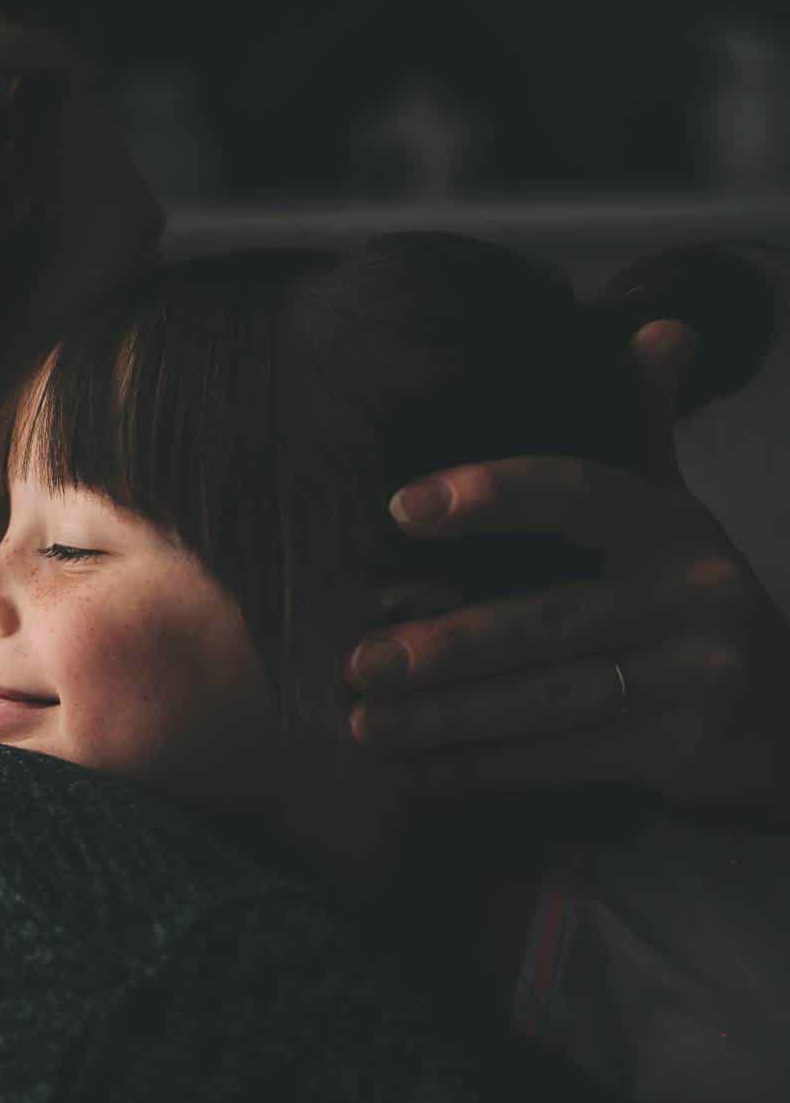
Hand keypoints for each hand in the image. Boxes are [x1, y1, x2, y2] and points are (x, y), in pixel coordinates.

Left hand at [345, 453, 789, 821]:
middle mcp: (690, 594)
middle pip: (544, 620)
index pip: (575, 493)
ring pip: (544, 699)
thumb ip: (645, 430)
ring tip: (363, 723)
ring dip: (444, 718)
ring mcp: (692, 676)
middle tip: (356, 657)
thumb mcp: (676, 511)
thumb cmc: (690, 599)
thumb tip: (663, 330)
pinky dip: (476, 769)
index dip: (491, 496)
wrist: (788, 716)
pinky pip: (556, 761)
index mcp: (671, 524)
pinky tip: (407, 772)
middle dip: (443, 643)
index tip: (399, 508)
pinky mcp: (678, 751)